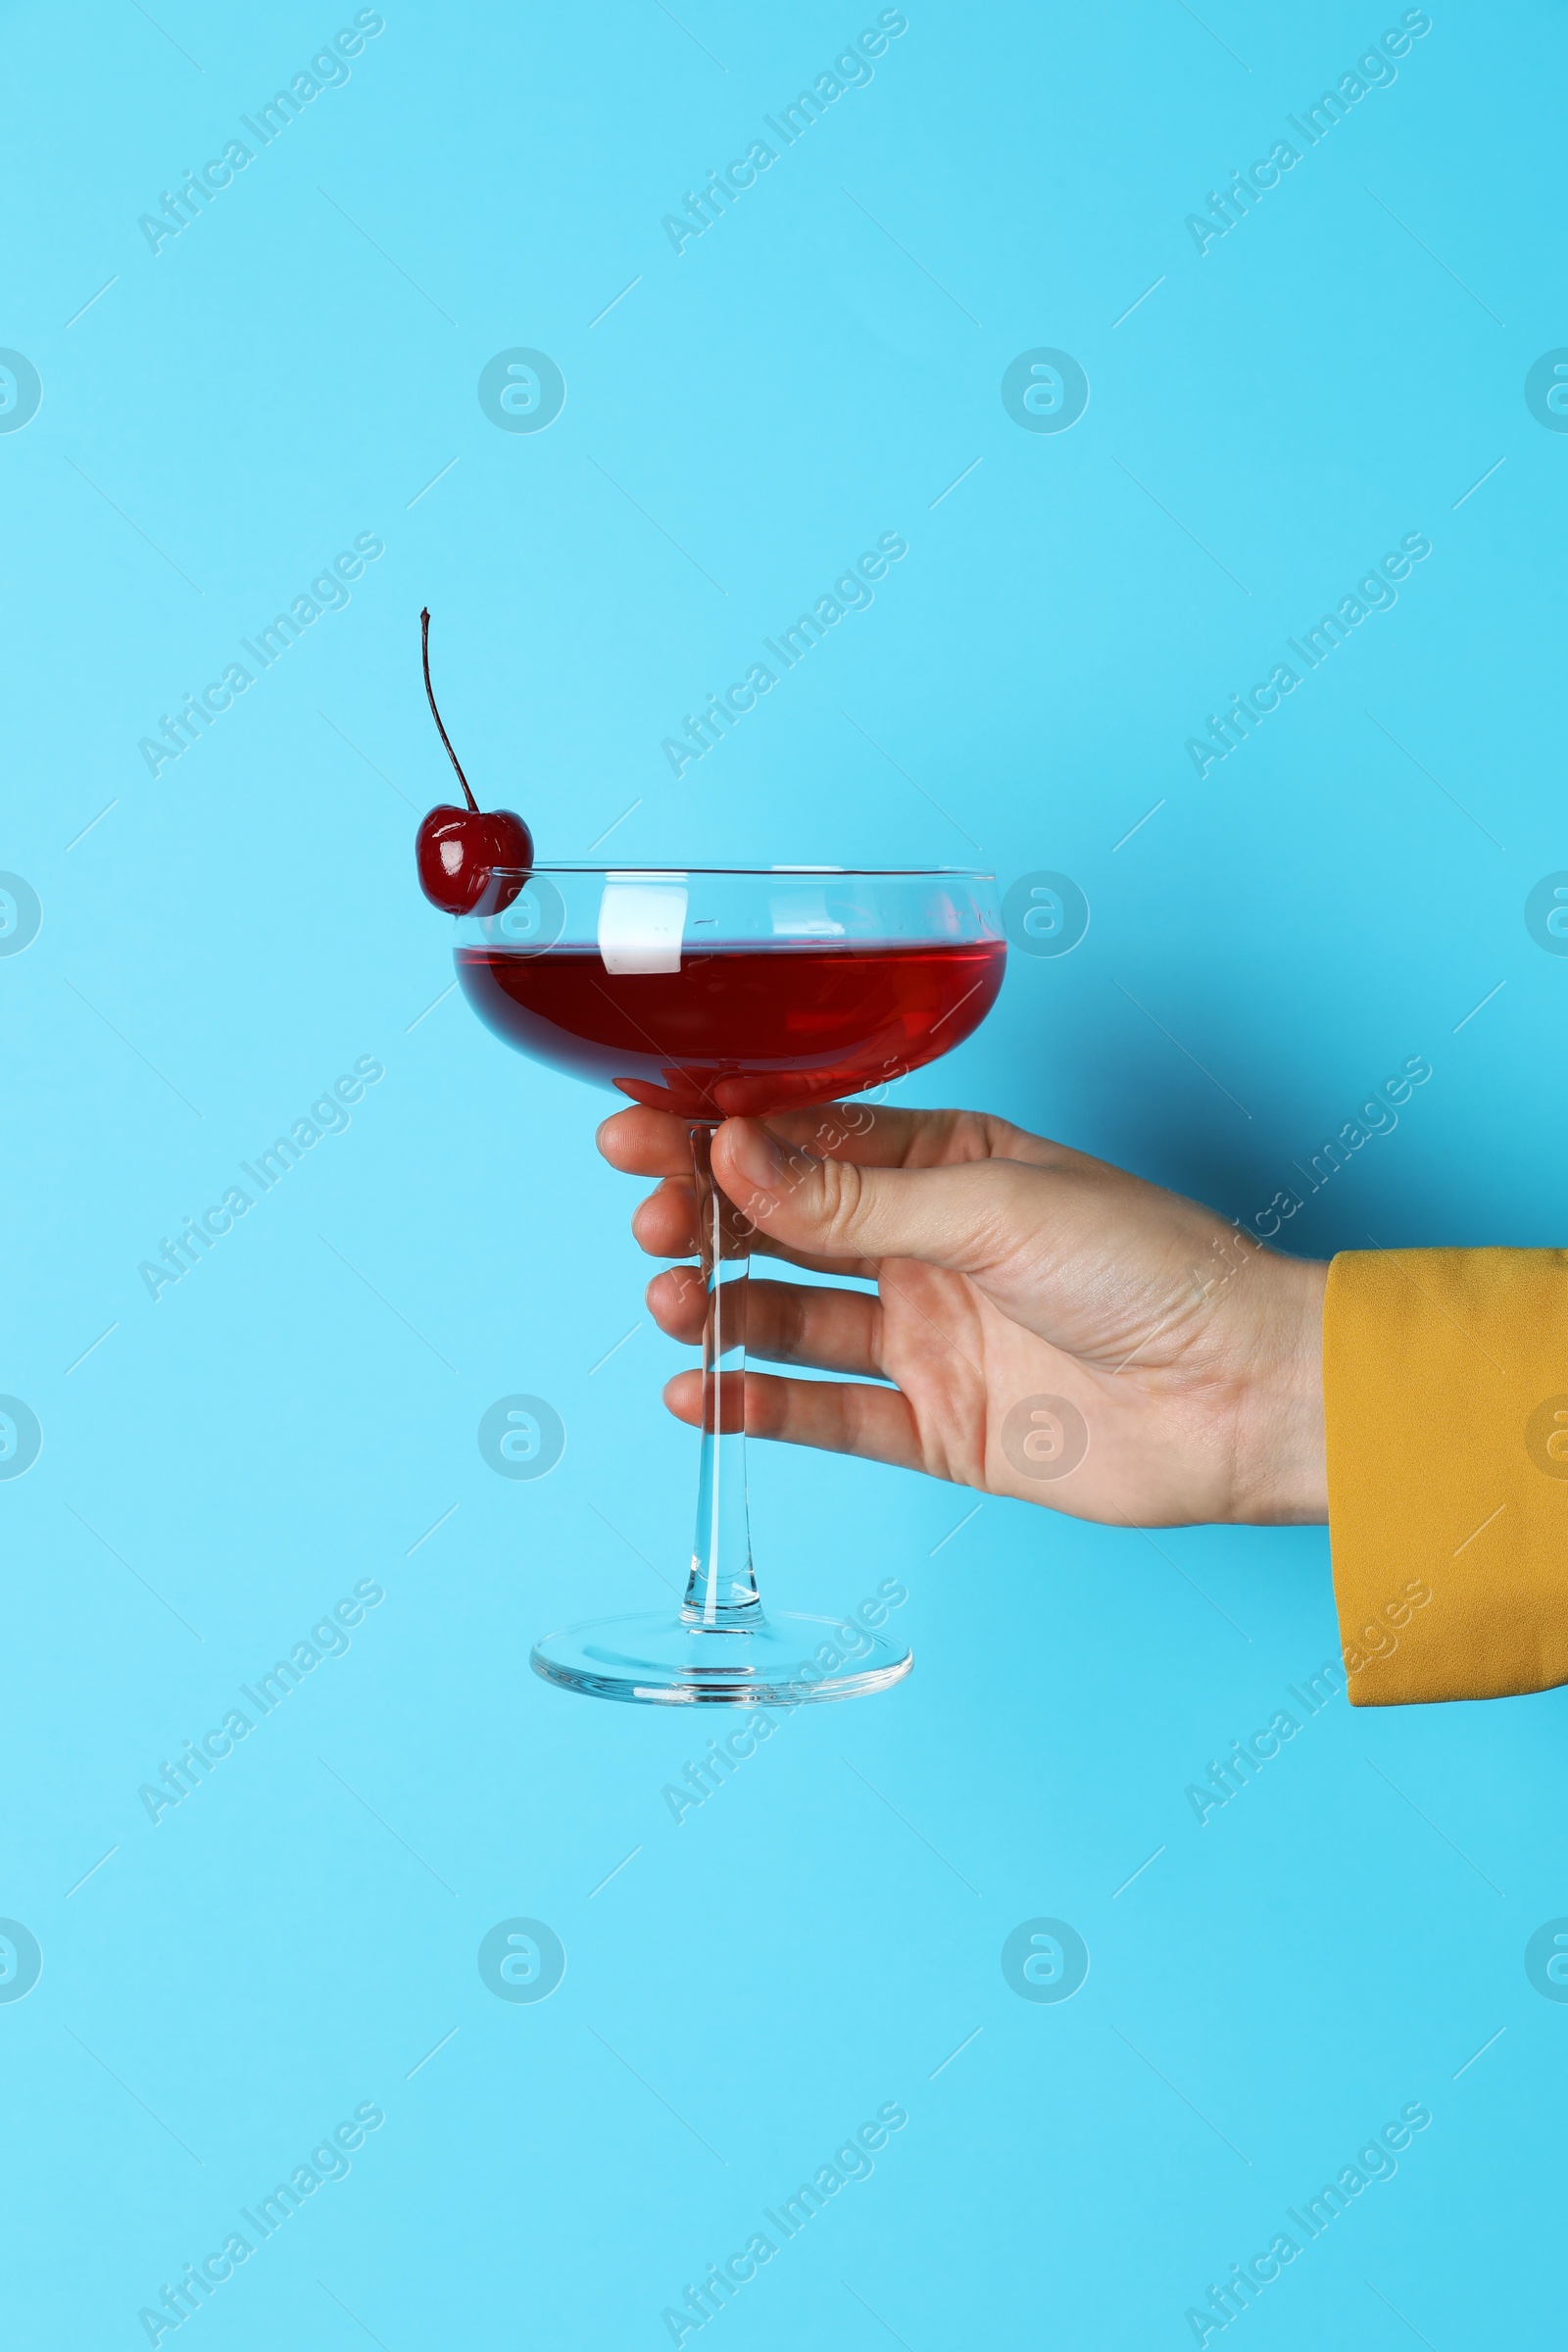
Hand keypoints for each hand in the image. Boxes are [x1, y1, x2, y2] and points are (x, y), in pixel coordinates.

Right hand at [596, 1102, 1327, 1528]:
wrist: (1240, 1395)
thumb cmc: (1152, 1269)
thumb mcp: (993, 1207)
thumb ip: (856, 1194)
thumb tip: (733, 1151)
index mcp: (945, 1162)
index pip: (803, 1140)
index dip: (714, 1135)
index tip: (636, 1130)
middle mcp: (925, 1244)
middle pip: (780, 1227)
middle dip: (703, 1218)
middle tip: (649, 1220)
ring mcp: (925, 1336)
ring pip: (788, 1317)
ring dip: (718, 1308)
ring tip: (671, 1301)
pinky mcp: (934, 1425)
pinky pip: (823, 1412)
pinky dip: (755, 1406)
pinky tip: (697, 1394)